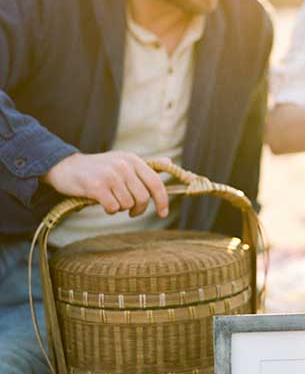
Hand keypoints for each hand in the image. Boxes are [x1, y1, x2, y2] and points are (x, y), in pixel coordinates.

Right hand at [41, 151, 170, 217]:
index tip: (163, 213)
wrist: (65, 167)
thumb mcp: (123, 161)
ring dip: (120, 208)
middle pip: (142, 197)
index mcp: (132, 160)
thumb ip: (145, 166)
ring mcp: (110, 175)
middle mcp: (123, 165)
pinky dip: (109, 209)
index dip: (162, 200)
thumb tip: (170, 162)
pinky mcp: (97, 186)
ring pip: (127, 204)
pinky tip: (102, 202)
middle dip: (138, 209)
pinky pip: (113, 207)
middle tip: (131, 211)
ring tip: (111, 200)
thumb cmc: (98, 169)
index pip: (155, 182)